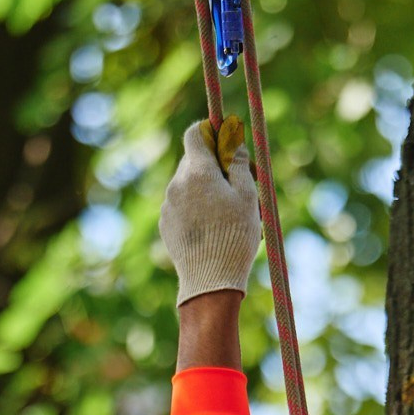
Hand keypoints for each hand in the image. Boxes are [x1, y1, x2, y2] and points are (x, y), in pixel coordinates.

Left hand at [158, 116, 261, 305]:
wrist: (210, 282)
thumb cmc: (234, 238)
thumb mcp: (247, 198)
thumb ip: (238, 164)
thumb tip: (232, 142)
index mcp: (198, 172)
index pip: (195, 133)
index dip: (210, 132)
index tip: (224, 142)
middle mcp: (177, 184)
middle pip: (192, 160)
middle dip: (212, 165)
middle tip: (236, 184)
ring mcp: (167, 205)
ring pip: (187, 184)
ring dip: (205, 189)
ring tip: (227, 215)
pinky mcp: (165, 224)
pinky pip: (180, 206)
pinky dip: (195, 208)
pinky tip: (212, 229)